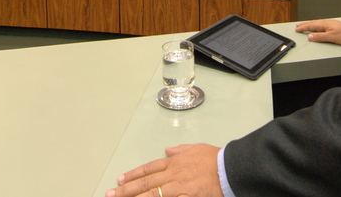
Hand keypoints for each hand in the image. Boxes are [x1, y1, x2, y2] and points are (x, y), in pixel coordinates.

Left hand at [107, 143, 221, 196]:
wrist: (229, 168)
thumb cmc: (214, 158)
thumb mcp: (195, 148)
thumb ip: (180, 150)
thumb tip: (168, 150)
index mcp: (174, 162)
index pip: (148, 169)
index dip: (132, 175)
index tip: (120, 180)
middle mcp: (172, 174)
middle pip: (145, 183)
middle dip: (126, 189)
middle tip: (111, 194)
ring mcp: (178, 187)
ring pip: (152, 194)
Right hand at [295, 19, 340, 44]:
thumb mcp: (331, 37)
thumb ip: (320, 37)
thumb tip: (310, 36)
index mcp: (324, 24)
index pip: (311, 25)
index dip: (303, 28)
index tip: (297, 29)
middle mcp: (327, 22)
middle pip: (313, 23)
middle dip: (304, 25)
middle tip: (297, 26)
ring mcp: (330, 24)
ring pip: (317, 23)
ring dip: (310, 24)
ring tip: (305, 25)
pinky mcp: (333, 26)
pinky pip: (321, 24)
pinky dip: (316, 25)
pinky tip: (317, 27)